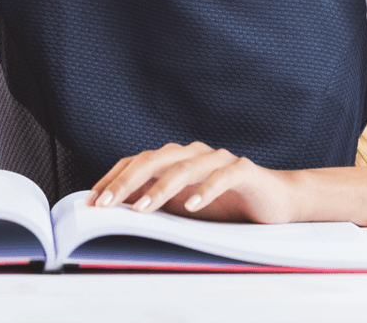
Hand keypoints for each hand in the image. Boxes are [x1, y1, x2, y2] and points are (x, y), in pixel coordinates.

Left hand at [85, 141, 297, 223]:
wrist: (275, 202)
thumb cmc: (225, 205)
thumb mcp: (183, 208)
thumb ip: (157, 203)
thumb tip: (116, 213)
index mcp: (175, 159)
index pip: (137, 162)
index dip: (113, 179)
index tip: (92, 202)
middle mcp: (193, 152)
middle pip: (154, 160)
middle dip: (126, 183)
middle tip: (106, 205)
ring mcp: (218, 158)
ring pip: (184, 167)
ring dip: (160, 189)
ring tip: (142, 210)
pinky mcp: (243, 169)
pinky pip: (222, 176)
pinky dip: (206, 190)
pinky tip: (193, 205)